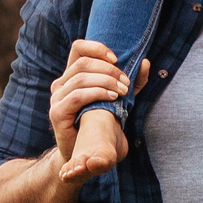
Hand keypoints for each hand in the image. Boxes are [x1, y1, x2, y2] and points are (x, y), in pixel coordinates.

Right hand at [46, 42, 141, 177]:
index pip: (79, 48)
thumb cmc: (99, 124)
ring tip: (122, 91)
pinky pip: (77, 96)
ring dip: (105, 81)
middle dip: (108, 70)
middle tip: (126, 83)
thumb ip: (131, 82)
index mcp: (72, 76)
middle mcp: (61, 84)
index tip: (117, 59)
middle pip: (83, 62)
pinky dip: (97, 93)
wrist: (83, 154)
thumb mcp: (117, 99)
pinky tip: (111, 98)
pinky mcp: (57, 113)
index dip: (97, 48)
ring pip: (81, 78)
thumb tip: (145, 62)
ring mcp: (56, 98)